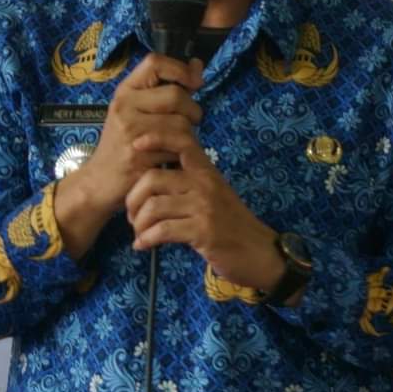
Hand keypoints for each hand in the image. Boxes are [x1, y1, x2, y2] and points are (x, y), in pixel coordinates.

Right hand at [54, 54, 203, 258]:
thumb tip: (198, 65)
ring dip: (190, 135)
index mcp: (125, 91)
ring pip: (181, 123)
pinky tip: (172, 158)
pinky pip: (176, 148)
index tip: (195, 82)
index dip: (181, 68)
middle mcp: (124, 106)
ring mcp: (130, 131)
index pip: (155, 62)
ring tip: (179, 142)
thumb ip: (166, 88)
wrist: (98, 182)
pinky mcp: (139, 155)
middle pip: (176, 95)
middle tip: (190, 122)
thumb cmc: (122, 144)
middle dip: (193, 109)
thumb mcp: (135, 110)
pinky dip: (181, 154)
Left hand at [124, 135, 285, 293]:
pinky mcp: (203, 231)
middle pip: (152, 179)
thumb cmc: (231, 223)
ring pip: (153, 206)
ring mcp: (204, 207)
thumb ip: (189, 180)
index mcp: (206, 170)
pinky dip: (146, 239)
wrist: (261, 253)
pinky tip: (143, 246)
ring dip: (138, 223)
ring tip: (139, 233)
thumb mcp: (213, 193)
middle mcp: (205, 183)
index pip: (180, 142)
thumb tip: (150, 175)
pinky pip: (162, 230)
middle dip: (133, 199)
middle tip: (132, 215)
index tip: (136, 145)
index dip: (155, 138)